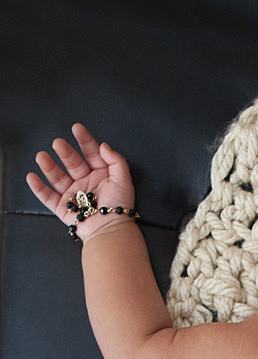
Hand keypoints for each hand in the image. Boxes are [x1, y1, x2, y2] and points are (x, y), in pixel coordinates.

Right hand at [26, 123, 134, 241]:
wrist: (111, 230)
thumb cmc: (120, 207)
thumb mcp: (124, 180)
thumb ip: (116, 160)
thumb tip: (103, 145)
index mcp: (101, 174)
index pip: (91, 153)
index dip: (85, 140)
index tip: (77, 128)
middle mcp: (86, 183)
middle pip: (72, 163)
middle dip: (65, 152)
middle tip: (58, 143)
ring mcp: (73, 195)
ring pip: (58, 177)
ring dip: (49, 166)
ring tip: (41, 156)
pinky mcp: (63, 208)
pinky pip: (48, 196)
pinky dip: (38, 187)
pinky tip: (32, 176)